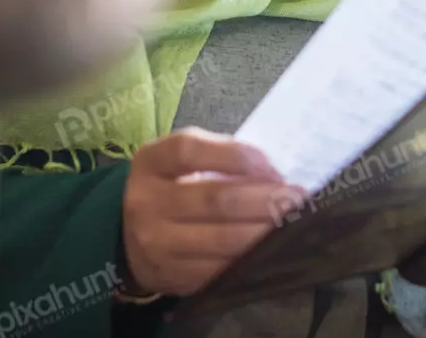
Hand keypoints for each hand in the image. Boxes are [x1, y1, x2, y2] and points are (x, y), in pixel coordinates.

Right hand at [121, 127, 302, 296]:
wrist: (129, 235)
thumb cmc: (172, 186)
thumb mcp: (182, 161)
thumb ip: (218, 155)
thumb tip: (272, 170)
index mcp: (151, 161)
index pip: (191, 151)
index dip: (238, 156)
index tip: (274, 167)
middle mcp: (146, 201)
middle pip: (215, 198)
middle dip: (264, 199)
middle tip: (297, 199)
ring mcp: (154, 242)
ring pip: (221, 239)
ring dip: (263, 231)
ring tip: (291, 223)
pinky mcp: (169, 275)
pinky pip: (217, 270)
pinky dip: (249, 259)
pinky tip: (269, 250)